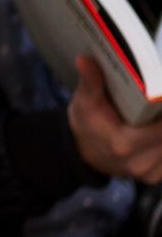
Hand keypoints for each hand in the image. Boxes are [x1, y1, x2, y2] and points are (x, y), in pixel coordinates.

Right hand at [69, 55, 161, 181]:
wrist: (82, 153)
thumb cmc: (85, 124)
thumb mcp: (84, 102)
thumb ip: (90, 82)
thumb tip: (85, 60)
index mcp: (124, 143)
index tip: (160, 97)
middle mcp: (139, 162)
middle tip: (159, 102)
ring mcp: (148, 172)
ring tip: (156, 114)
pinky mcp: (155, 176)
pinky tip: (155, 129)